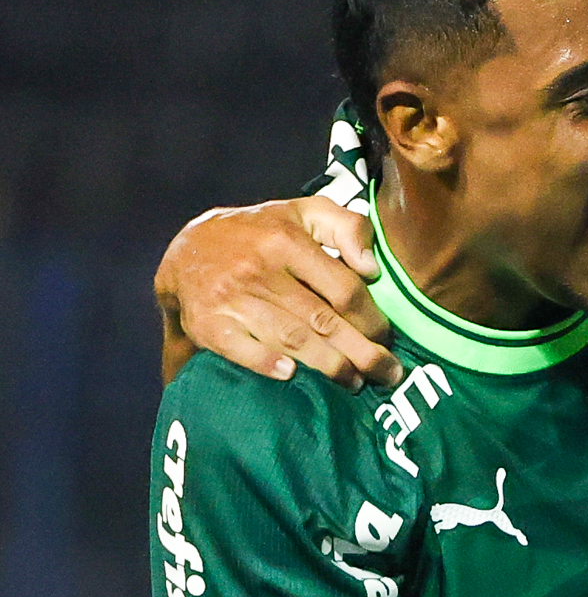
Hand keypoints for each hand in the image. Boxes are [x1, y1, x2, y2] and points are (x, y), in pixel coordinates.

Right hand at [157, 197, 399, 389]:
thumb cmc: (262, 234)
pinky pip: (240, 349)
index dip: (373, 319)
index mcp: (287, 241)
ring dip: (329, 366)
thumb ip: (348, 227)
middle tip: (387, 374)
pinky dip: (265, 363)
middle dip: (362, 353)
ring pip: (291, 339)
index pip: (344, 289)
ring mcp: (231, 298)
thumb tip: (373, 268)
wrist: (190, 248)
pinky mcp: (208, 323)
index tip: (388, 339)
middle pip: (323, 321)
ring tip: (355, 383)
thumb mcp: (305, 213)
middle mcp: (259, 270)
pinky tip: (290, 375)